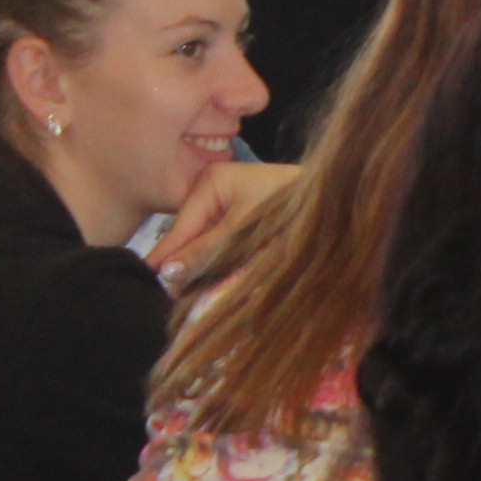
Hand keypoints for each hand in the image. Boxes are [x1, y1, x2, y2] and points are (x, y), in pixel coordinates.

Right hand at [145, 157, 295, 289]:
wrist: (335, 200)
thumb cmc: (290, 205)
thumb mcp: (244, 230)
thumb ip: (207, 251)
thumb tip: (167, 272)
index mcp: (210, 182)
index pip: (180, 227)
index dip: (164, 257)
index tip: (144, 281)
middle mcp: (212, 190)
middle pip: (189, 236)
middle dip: (182, 265)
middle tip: (168, 298)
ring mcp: (226, 204)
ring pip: (203, 243)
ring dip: (199, 267)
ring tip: (183, 296)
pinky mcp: (240, 219)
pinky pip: (220, 244)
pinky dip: (217, 262)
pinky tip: (208, 282)